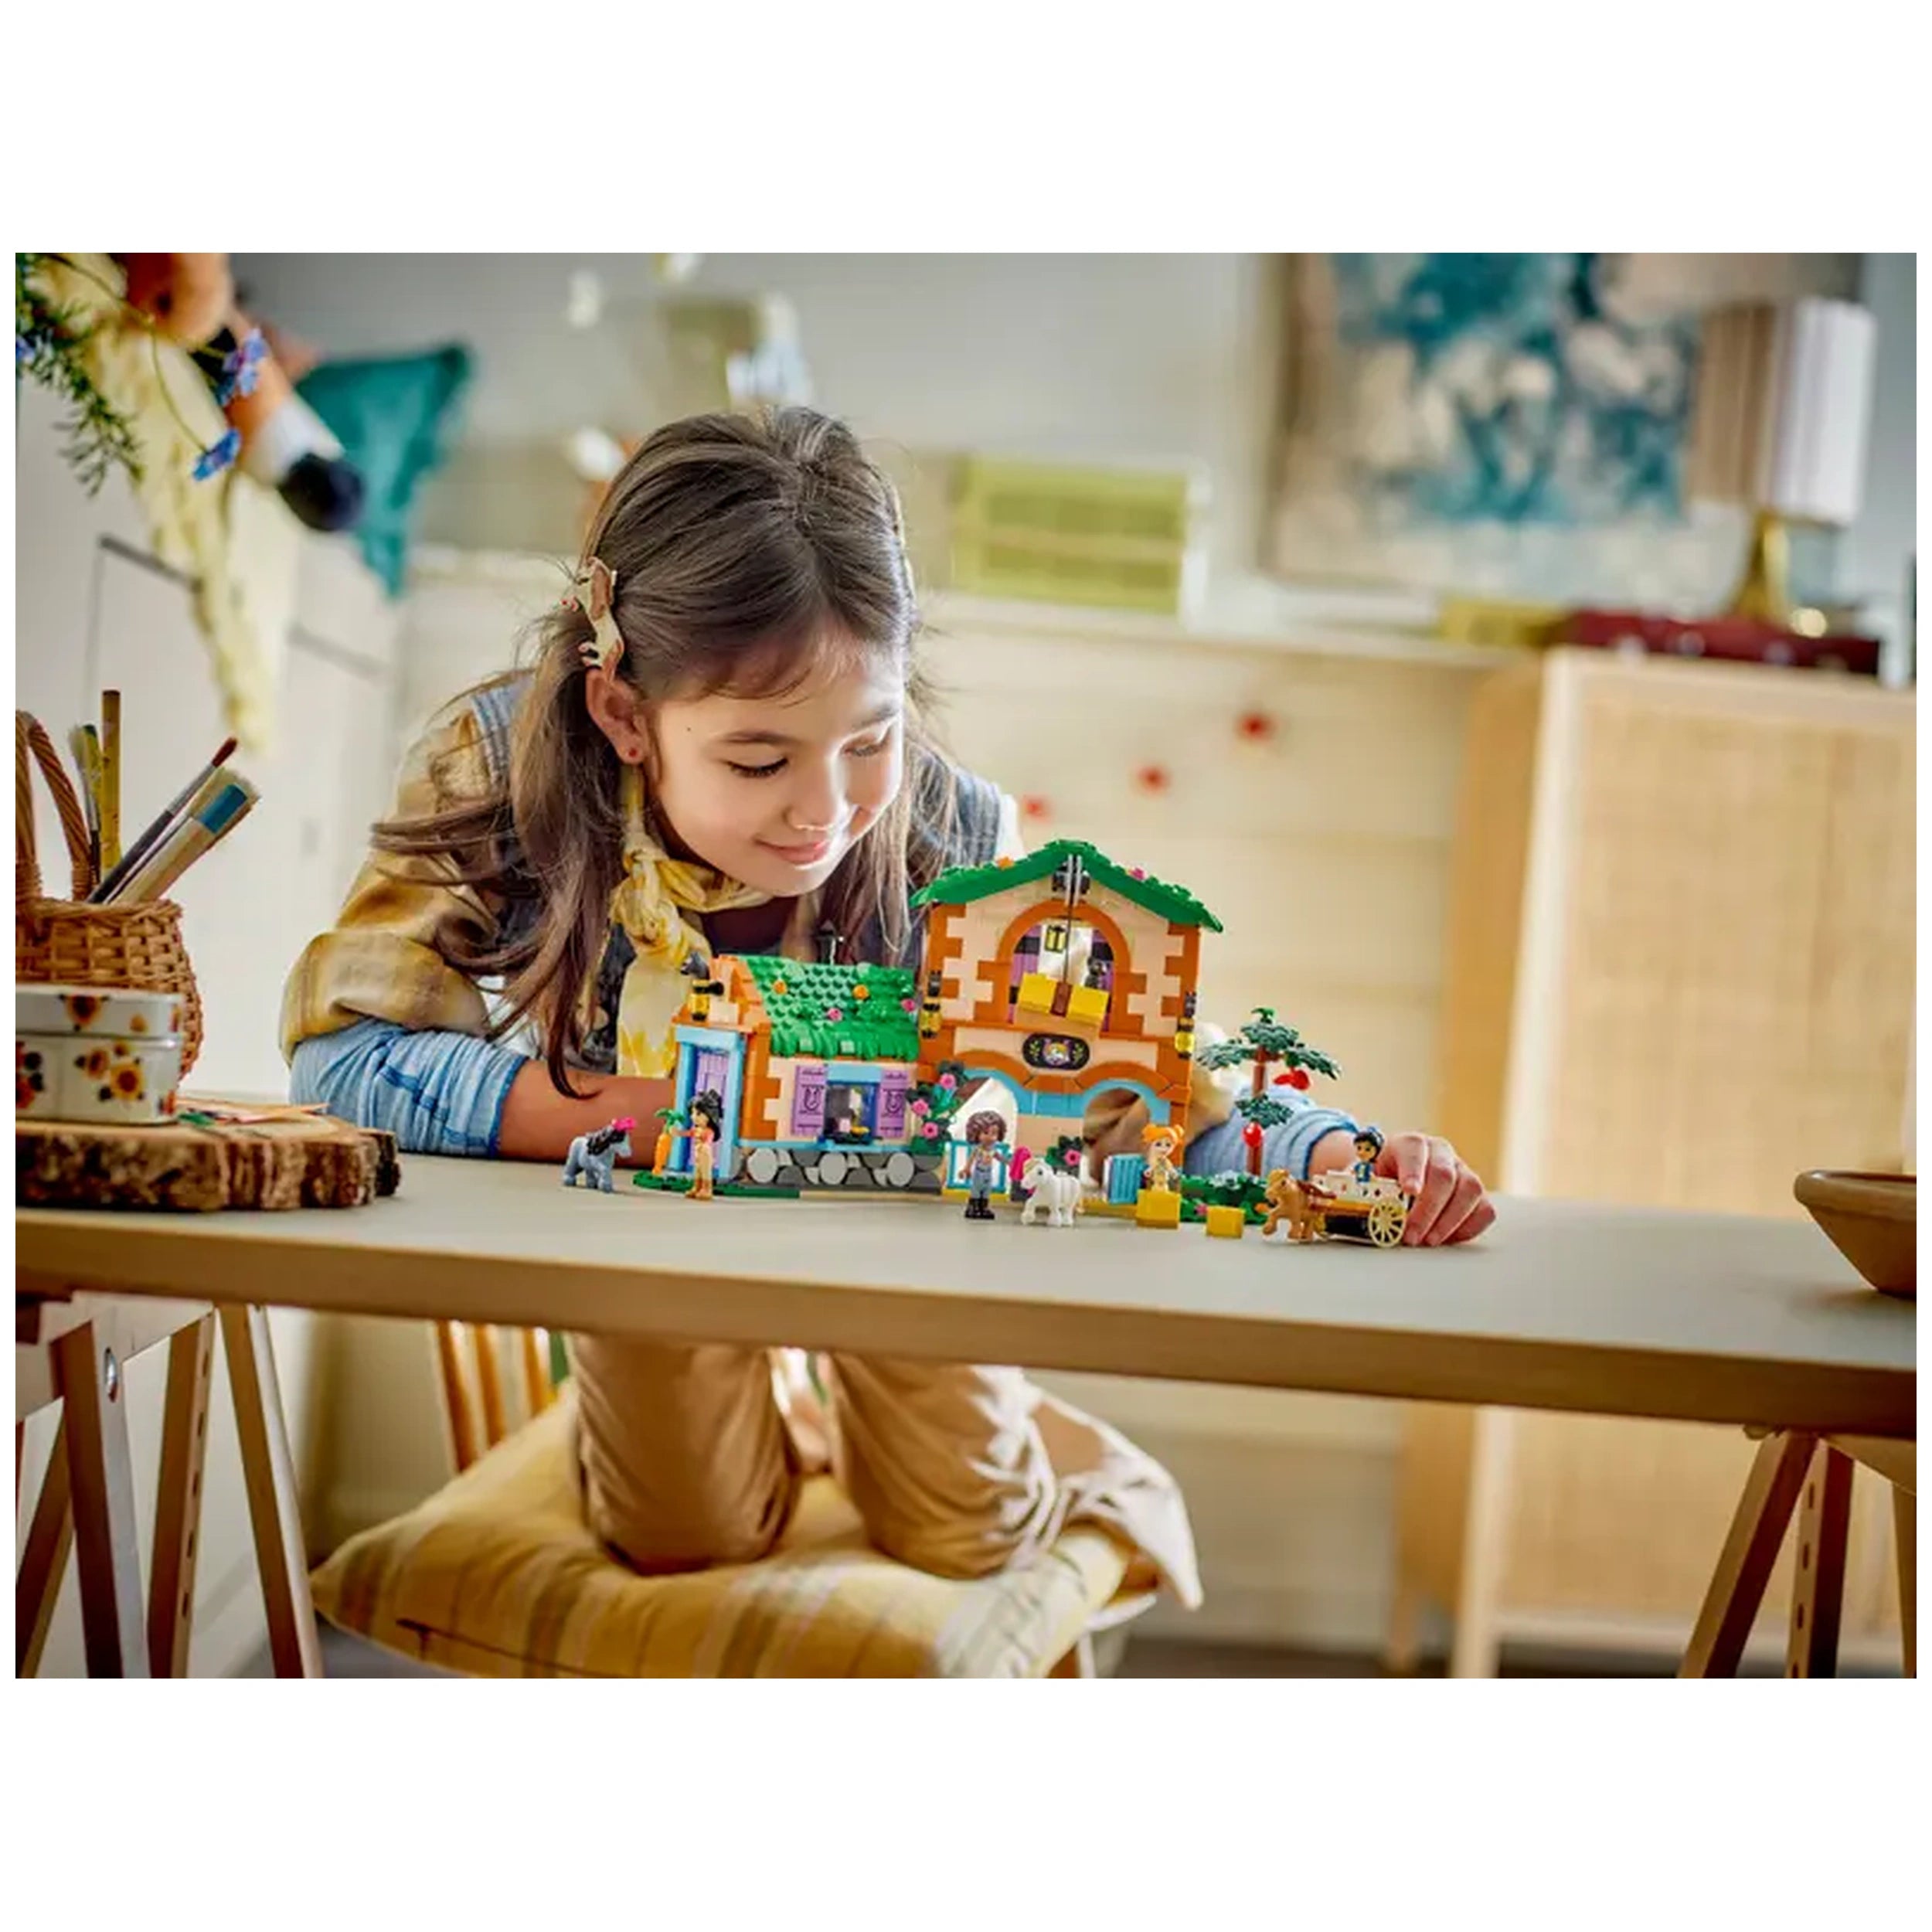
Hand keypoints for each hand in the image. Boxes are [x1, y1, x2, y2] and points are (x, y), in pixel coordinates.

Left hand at [1378, 1133, 1492, 1245]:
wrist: (1396, 1177)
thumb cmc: (1382, 1181)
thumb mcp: (1368, 1182)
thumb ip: (1369, 1194)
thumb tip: (1369, 1213)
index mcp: (1410, 1143)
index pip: (1414, 1150)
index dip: (1413, 1171)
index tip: (1409, 1191)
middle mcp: (1440, 1152)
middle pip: (1444, 1175)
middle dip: (1428, 1210)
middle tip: (1412, 1236)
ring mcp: (1462, 1170)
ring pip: (1471, 1190)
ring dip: (1449, 1221)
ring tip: (1429, 1241)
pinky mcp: (1476, 1193)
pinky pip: (1485, 1209)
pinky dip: (1469, 1228)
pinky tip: (1447, 1238)